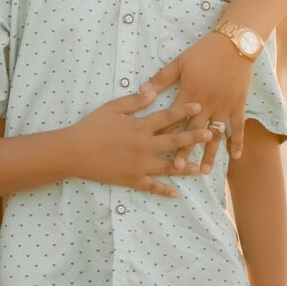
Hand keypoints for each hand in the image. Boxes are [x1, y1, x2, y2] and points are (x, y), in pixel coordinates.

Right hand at [65, 85, 206, 193]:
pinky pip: (152, 186)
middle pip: (175, 141)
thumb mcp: (112, 108)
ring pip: (169, 166)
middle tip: (212, 134)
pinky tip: (176, 193)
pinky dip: (164, 190)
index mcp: (140, 126)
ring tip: (201, 169)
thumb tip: (154, 92)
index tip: (200, 106)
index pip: (168, 116)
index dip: (185, 111)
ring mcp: (140, 164)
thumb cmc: (91, 127)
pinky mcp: (132, 179)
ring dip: (186, 167)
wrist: (74, 152)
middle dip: (194, 137)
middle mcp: (145, 146)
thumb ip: (135, 101)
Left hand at [151, 33, 256, 172]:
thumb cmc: (204, 52)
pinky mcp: (238, 104)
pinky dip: (238, 141)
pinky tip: (235, 156)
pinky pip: (238, 126)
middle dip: (186, 151)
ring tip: (205, 170)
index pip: (175, 119)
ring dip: (210, 153)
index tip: (157, 150)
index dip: (166, 135)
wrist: (233, 44)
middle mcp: (206, 104)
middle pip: (193, 131)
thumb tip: (142, 91)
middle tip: (178, 169)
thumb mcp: (179, 63)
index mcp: (189, 94)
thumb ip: (161, 79)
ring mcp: (224, 106)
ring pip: (216, 134)